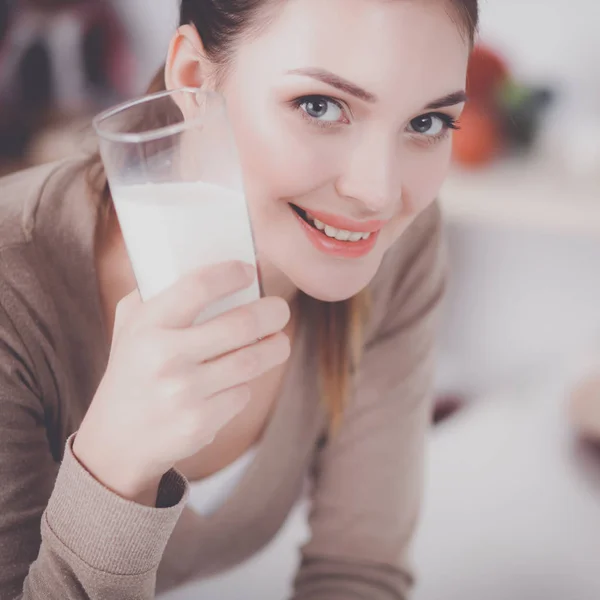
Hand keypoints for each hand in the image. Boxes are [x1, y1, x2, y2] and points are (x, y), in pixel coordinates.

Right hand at [73, 261, 289, 504]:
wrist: (117, 440)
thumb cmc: (133, 371)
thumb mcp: (130, 327)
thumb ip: (158, 294)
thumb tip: (210, 268)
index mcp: (147, 326)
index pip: (198, 287)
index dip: (231, 274)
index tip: (248, 271)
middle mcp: (165, 357)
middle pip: (241, 324)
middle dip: (272, 312)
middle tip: (281, 309)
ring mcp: (184, 393)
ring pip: (251, 361)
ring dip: (276, 348)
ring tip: (279, 341)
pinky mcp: (200, 423)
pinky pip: (242, 394)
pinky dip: (244, 385)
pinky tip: (236, 382)